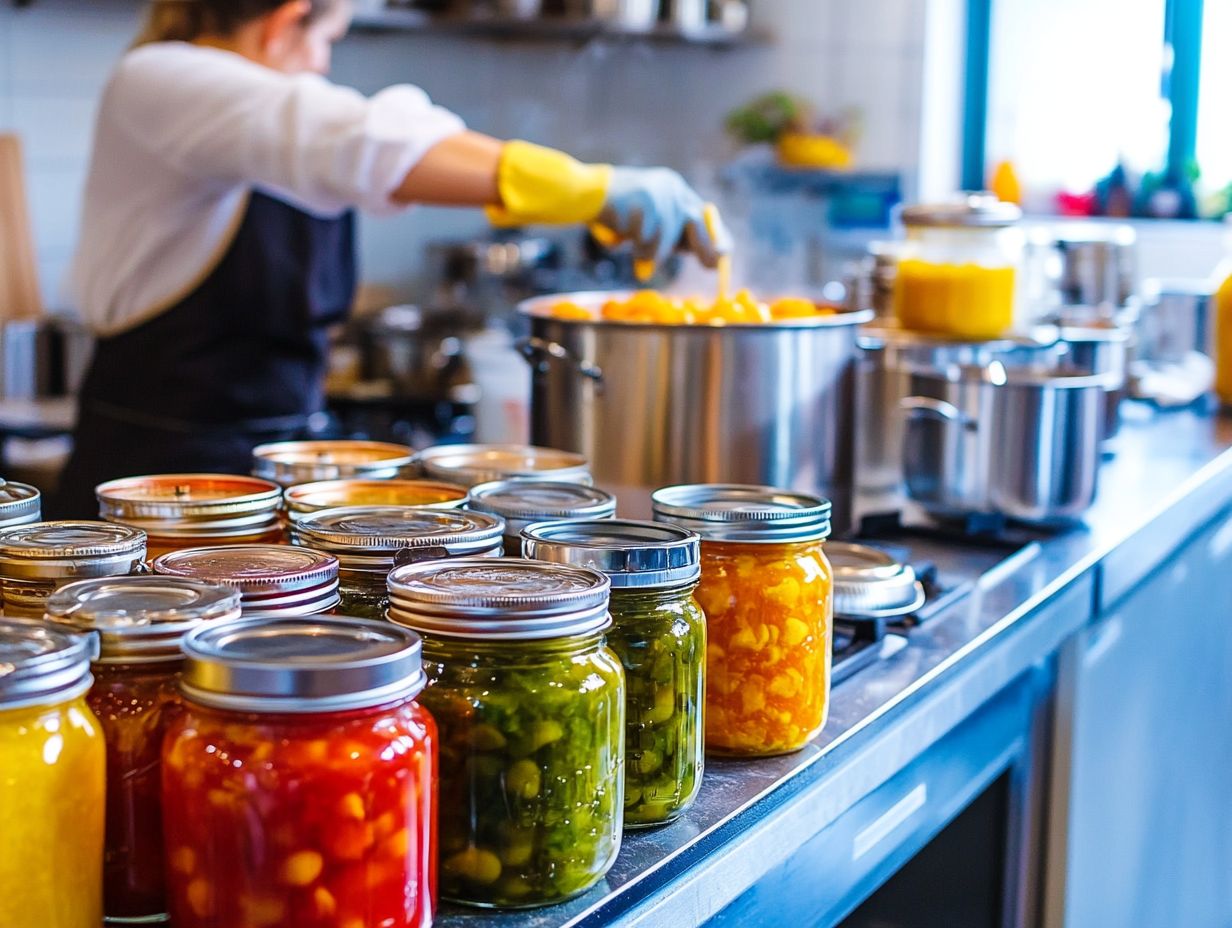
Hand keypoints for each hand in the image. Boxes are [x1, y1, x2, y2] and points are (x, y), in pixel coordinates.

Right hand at [596, 167, 731, 268]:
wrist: (581, 192)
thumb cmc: (615, 211)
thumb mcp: (650, 218)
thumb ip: (674, 231)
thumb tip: (708, 255)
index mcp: (673, 187)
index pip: (703, 212)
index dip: (715, 235)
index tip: (724, 254)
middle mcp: (669, 187)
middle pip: (695, 222)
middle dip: (705, 247)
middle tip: (712, 266)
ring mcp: (656, 194)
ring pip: (665, 239)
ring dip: (650, 253)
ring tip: (634, 253)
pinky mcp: (642, 204)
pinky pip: (646, 241)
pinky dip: (636, 250)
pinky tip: (619, 241)